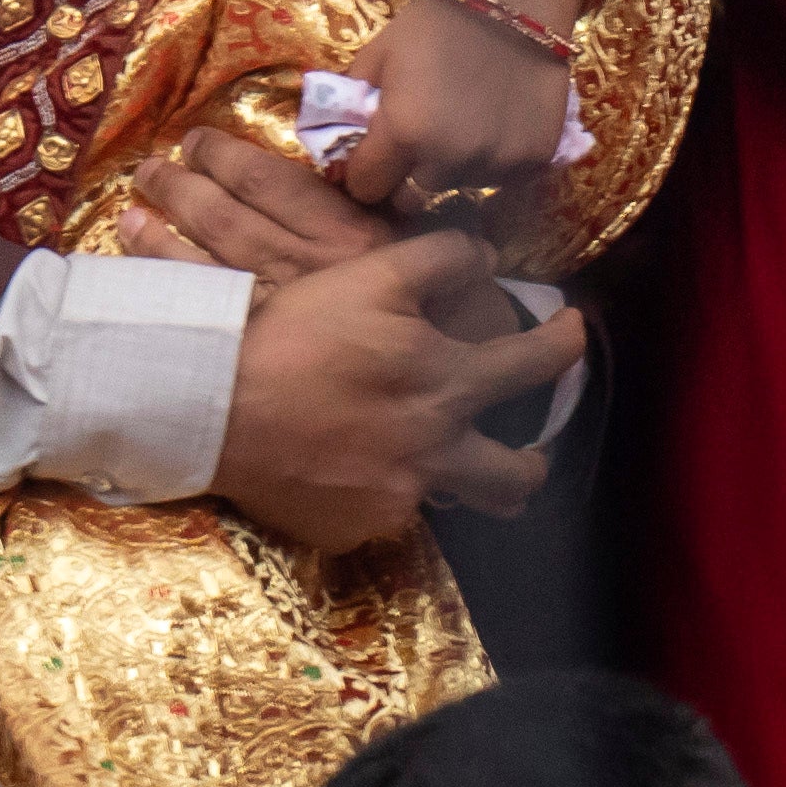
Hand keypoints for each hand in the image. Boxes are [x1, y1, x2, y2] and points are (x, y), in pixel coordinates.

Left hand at [120, 131, 507, 343]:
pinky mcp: (274, 363)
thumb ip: (387, 214)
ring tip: (129, 217)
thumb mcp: (433, 251)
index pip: (266, 180)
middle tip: (149, 171)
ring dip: (160, 241)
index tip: (193, 142)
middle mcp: (306, 269)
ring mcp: (284, 321)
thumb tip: (351, 168)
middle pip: (222, 219)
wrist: (477, 391)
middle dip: (179, 190)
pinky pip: (208, 327)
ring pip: (203, 272)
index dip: (222, 158)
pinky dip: (169, 305)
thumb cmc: (462, 317)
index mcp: (342, 229)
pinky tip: (140, 294)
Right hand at [203, 231, 583, 551]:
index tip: (573, 333)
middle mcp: (435, 449)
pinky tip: (356, 470)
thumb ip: (440, 260)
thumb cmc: (293, 332)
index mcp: (445, 381)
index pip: (533, 365)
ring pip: (460, 504)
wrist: (213, 403)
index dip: (563, 345)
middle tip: (528, 452)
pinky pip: (387, 515)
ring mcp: (397, 498)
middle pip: (516, 474)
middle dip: (533, 461)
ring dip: (471, 488)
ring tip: (456, 473)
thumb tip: (487, 258)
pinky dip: (384, 492)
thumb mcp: (369, 273)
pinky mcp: (354, 528)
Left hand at [336, 0, 584, 216]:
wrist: (514, 5)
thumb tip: (337, 143)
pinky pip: (498, 180)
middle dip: (404, 180)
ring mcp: (495, 165)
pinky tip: (491, 126)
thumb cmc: (437, 25)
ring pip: (456, 190)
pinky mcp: (532, 163)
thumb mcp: (378, 54)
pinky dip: (489, 162)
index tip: (372, 155)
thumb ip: (351, 103)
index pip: (366, 188)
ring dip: (449, 170)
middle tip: (414, 147)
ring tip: (457, 128)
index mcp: (403, 132)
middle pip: (410, 200)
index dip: (363, 172)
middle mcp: (449, 160)